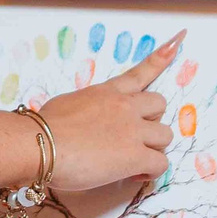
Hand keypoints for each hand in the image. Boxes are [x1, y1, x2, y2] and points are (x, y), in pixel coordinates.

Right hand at [39, 33, 185, 191]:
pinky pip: (160, 164)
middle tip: (135, 136)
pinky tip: (134, 175)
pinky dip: (150, 172)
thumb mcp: (67, 105)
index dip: (160, 59)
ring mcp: (133, 131)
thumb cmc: (43, 128)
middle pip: (160, 105)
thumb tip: (85, 124)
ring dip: (153, 147)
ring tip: (135, 160)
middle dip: (152, 120)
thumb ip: (86, 109)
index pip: (140, 72)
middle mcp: (125, 106)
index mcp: (107, 92)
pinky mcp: (135, 156)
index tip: (176, 42)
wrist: (40, 144)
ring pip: (166, 135)